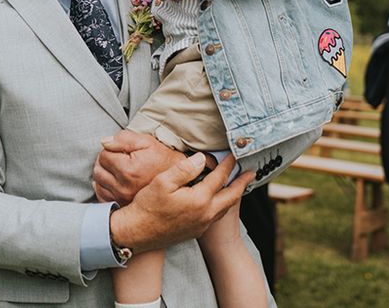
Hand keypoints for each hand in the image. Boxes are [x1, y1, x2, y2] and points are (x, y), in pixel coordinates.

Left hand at [92, 130, 181, 203]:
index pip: (104, 155)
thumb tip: (103, 142)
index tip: (122, 150)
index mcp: (129, 170)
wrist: (180, 181)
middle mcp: (124, 188)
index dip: (111, 149)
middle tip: (118, 158)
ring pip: (98, 183)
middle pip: (98, 170)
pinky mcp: (123, 207)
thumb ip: (123, 138)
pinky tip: (115, 182)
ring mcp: (123, 200)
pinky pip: (102, 197)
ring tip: (117, 169)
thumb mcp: (147, 142)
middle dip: (105, 161)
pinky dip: (104, 188)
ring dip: (103, 174)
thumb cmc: (163, 158)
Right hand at [109, 153, 253, 251]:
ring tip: (238, 185)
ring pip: (224, 208)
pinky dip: (222, 204)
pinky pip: (215, 215)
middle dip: (241, 183)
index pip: (218, 178)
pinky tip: (217, 199)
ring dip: (233, 195)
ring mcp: (202, 225)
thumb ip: (185, 169)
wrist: (138, 233)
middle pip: (230, 196)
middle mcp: (205, 215)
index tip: (234, 155)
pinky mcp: (196, 231)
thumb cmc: (148, 206)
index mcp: (199, 200)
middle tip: (251, 173)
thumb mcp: (163, 181)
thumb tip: (201, 159)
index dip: (227, 165)